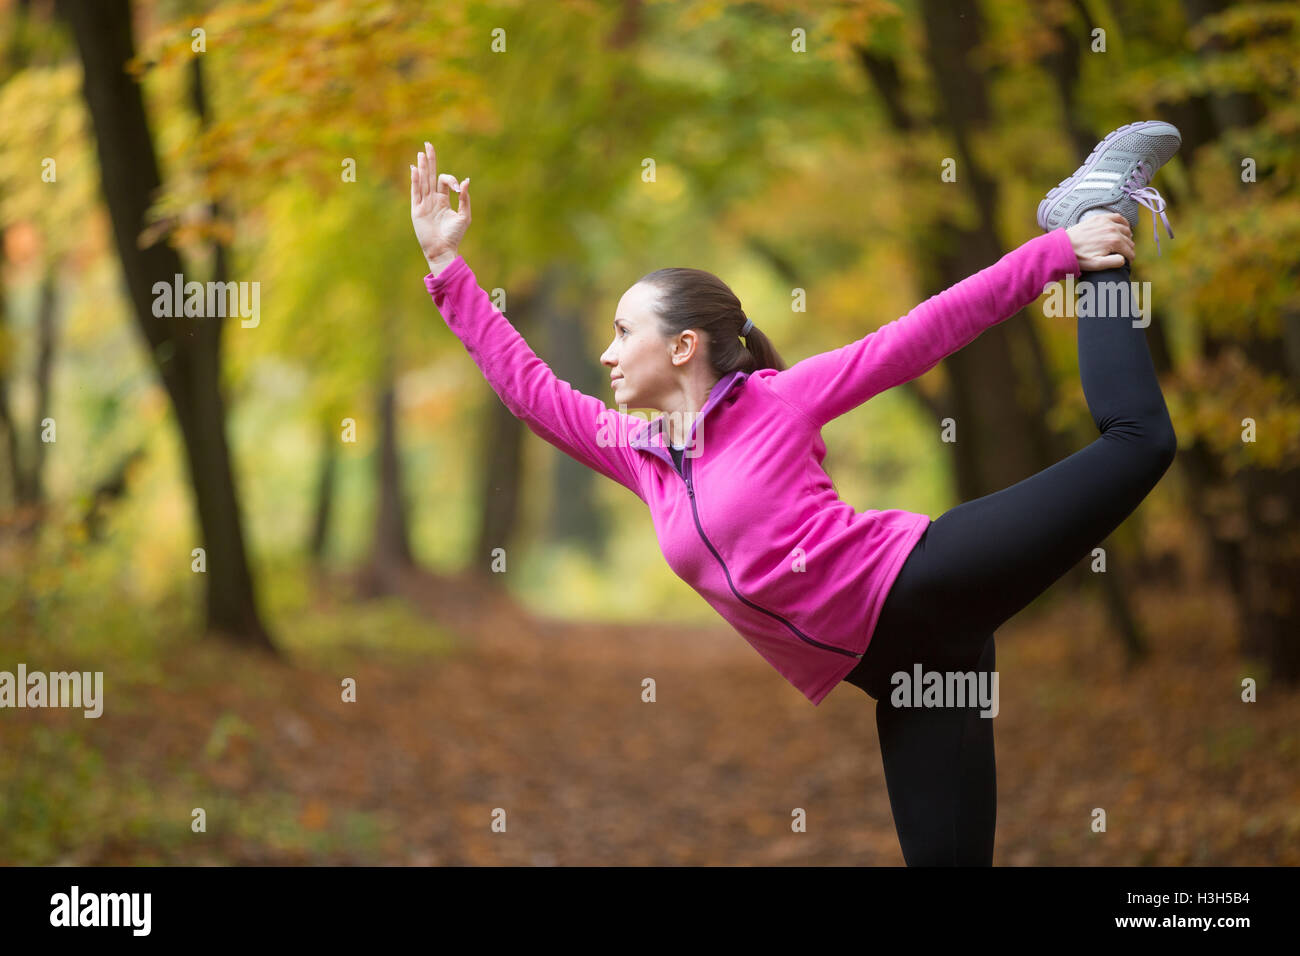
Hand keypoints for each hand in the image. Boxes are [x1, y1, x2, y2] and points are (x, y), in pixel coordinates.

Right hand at [411, 141, 470, 265]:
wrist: (443, 249)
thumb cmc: (454, 235)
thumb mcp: (464, 216)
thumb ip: (464, 198)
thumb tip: (466, 180)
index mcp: (443, 200)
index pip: (444, 181)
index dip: (451, 180)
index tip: (458, 188)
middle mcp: (432, 199)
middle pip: (430, 175)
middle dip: (430, 160)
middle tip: (428, 145)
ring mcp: (423, 204)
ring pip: (422, 181)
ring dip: (422, 167)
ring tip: (421, 153)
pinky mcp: (417, 210)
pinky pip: (415, 192)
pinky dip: (415, 181)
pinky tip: (415, 169)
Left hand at [1066, 213, 1134, 270]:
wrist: (1063, 246)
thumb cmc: (1079, 257)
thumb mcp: (1097, 264)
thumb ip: (1114, 262)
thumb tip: (1124, 259)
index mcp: (1114, 241)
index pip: (1129, 251)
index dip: (1130, 259)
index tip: (1128, 263)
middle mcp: (1113, 229)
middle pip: (1129, 240)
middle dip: (1128, 248)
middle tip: (1125, 254)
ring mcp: (1106, 222)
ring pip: (1126, 229)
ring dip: (1127, 236)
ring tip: (1124, 243)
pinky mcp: (1100, 217)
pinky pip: (1118, 217)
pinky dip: (1123, 222)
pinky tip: (1123, 228)